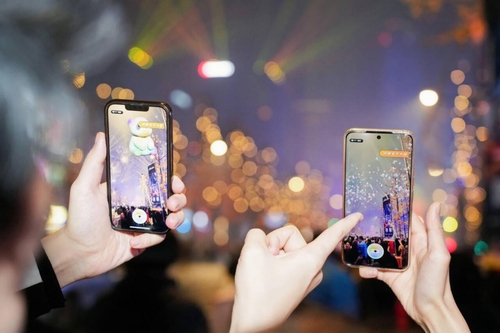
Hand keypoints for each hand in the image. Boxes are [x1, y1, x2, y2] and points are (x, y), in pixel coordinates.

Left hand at [42, 132, 186, 287]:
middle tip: (173, 201)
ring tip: (169, 222)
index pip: (156, 177)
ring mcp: (145, 222)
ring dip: (177, 217)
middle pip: (171, 195)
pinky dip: (151, 239)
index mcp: (130, 188)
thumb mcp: (84, 187)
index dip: (169, 176)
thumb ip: (94, 162)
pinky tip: (133, 241)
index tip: (173, 177)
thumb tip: (101, 135)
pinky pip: (159, 236)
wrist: (79, 253)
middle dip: (179, 197)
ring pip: (173, 215)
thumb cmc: (79, 218)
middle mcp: (141, 203)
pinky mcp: (145, 239)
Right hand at [229, 213, 362, 332]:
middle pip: (291, 236)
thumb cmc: (256, 290)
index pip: (331, 236)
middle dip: (274, 242)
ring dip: (270, 254)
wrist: (253, 323)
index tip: (359, 215)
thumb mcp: (251, 251)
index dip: (345, 223)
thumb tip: (262, 239)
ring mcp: (304, 276)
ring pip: (285, 248)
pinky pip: (284, 261)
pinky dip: (271, 263)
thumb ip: (257, 234)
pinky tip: (264, 276)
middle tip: (265, 260)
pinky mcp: (295, 282)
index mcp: (310, 260)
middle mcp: (312, 268)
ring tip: (262, 272)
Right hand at [359, 203, 469, 332]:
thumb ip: (435, 230)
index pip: (409, 221)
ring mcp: (398, 263)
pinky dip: (366, 268)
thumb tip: (436, 205)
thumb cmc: (438, 283)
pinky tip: (364, 270)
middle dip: (377, 228)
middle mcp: (409, 251)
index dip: (398, 211)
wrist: (430, 311)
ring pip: (379, 251)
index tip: (384, 200)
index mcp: (421, 242)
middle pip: (390, 234)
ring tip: (357, 247)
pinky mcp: (389, 276)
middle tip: (361, 221)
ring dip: (368, 250)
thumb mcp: (438, 254)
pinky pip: (374, 268)